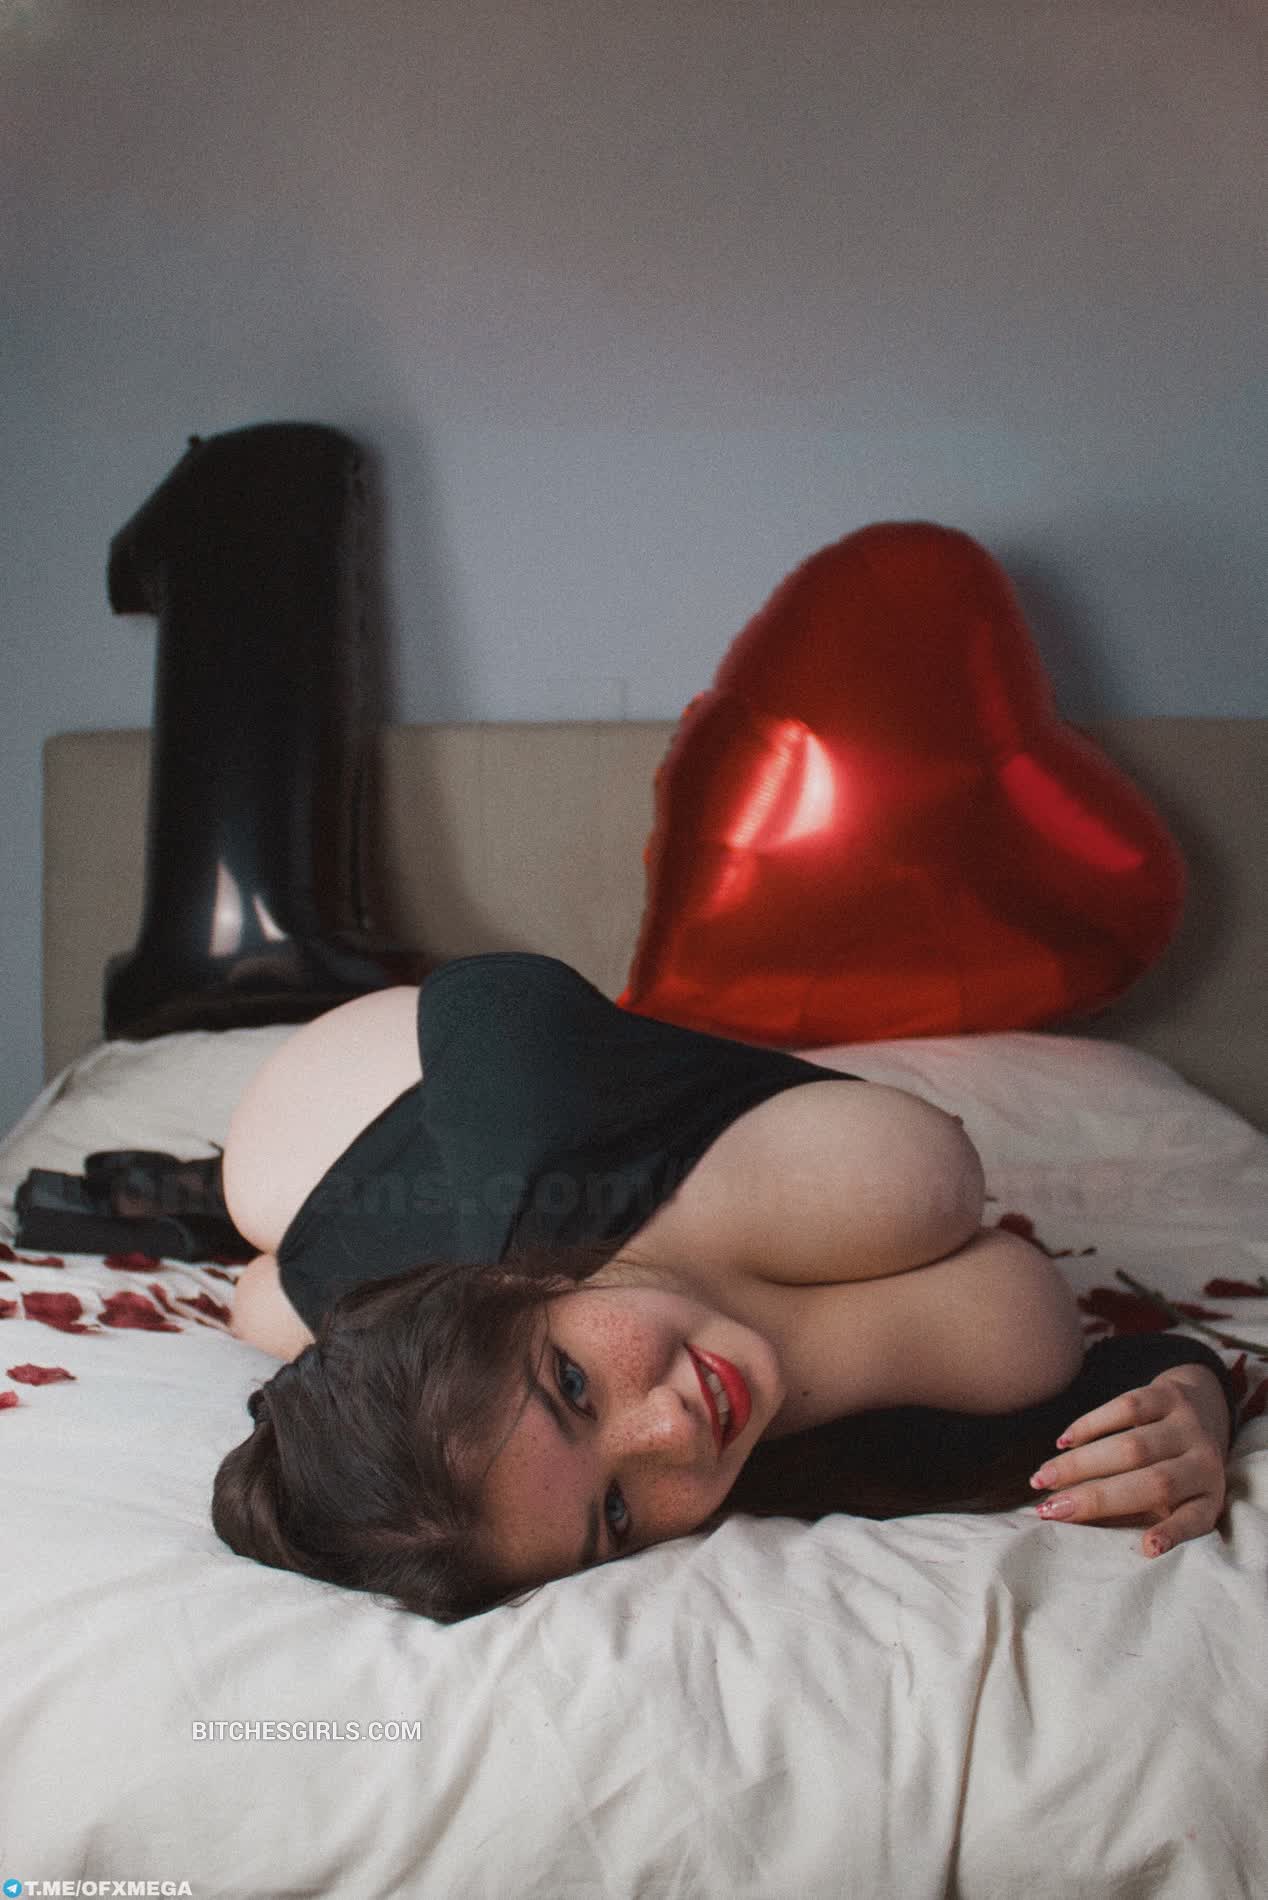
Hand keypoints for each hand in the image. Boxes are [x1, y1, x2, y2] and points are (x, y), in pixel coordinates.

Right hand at [1028, 1363, 1231, 1558]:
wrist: (1205, 1404)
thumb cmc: (1177, 1465)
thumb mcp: (1176, 1495)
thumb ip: (1143, 1513)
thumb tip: (1097, 1530)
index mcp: (1209, 1497)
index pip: (1194, 1520)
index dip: (1172, 1533)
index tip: (1148, 1548)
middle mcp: (1205, 1462)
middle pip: (1153, 1484)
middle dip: (1096, 1499)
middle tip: (1049, 1509)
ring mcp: (1189, 1426)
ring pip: (1133, 1447)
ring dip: (1081, 1463)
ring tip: (1043, 1478)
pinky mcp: (1170, 1394)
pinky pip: (1127, 1408)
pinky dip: (1090, 1426)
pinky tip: (1064, 1442)